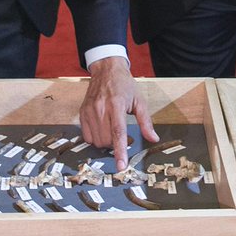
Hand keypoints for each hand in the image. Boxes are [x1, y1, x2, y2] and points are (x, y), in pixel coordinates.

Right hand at [80, 56, 158, 170]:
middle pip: (107, 140)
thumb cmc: (124, 85)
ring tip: (113, 130)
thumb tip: (153, 138)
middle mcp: (101, 109)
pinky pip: (87, 137)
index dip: (120, 152)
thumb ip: (146, 122)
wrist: (106, 69)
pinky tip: (102, 129)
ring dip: (106, 143)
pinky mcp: (82, 113)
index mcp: (116, 105)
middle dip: (116, 145)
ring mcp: (89, 111)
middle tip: (125, 137)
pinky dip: (96, 139)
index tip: (122, 166)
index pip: (118, 133)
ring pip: (97, 141)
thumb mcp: (139, 101)